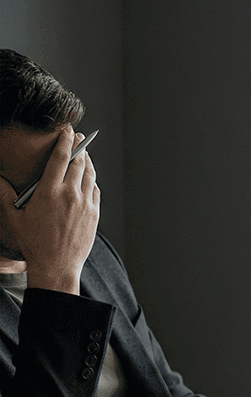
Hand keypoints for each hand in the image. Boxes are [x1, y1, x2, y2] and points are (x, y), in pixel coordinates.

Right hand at [0, 128, 99, 293]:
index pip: (61, 156)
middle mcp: (70, 194)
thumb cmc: (34, 243)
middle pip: (78, 161)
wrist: (57, 267)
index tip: (68, 130)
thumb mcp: (15, 218)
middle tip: (79, 137)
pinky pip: (95, 190)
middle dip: (79, 146)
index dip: (65, 140)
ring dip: (87, 161)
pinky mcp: (94, 214)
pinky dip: (92, 180)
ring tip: (83, 154)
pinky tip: (88, 178)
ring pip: (89, 174)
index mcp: (49, 191)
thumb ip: (5, 194)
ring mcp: (85, 204)